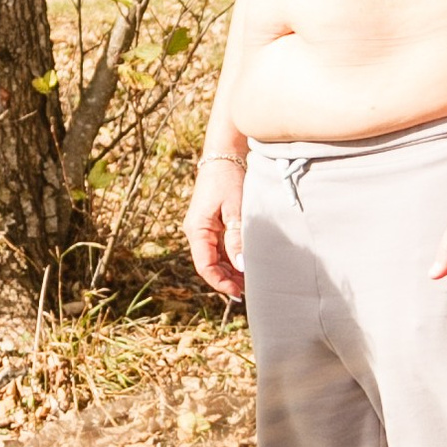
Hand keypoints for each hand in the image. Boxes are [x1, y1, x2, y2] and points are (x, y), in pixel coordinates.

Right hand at [185, 156, 246, 300]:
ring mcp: (204, 228)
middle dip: (227, 279)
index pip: (205, 265)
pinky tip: (245, 264)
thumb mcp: (235, 209)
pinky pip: (219, 248)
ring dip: (230, 270)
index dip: (220, 282)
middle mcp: (197, 232)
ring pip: (215, 258)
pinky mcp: (212, 224)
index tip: (238, 292)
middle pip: (209, 264)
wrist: (224, 154)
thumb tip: (242, 266)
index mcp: (197, 229)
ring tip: (249, 281)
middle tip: (249, 291)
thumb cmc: (228, 178)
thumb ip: (237, 238)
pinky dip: (231, 258)